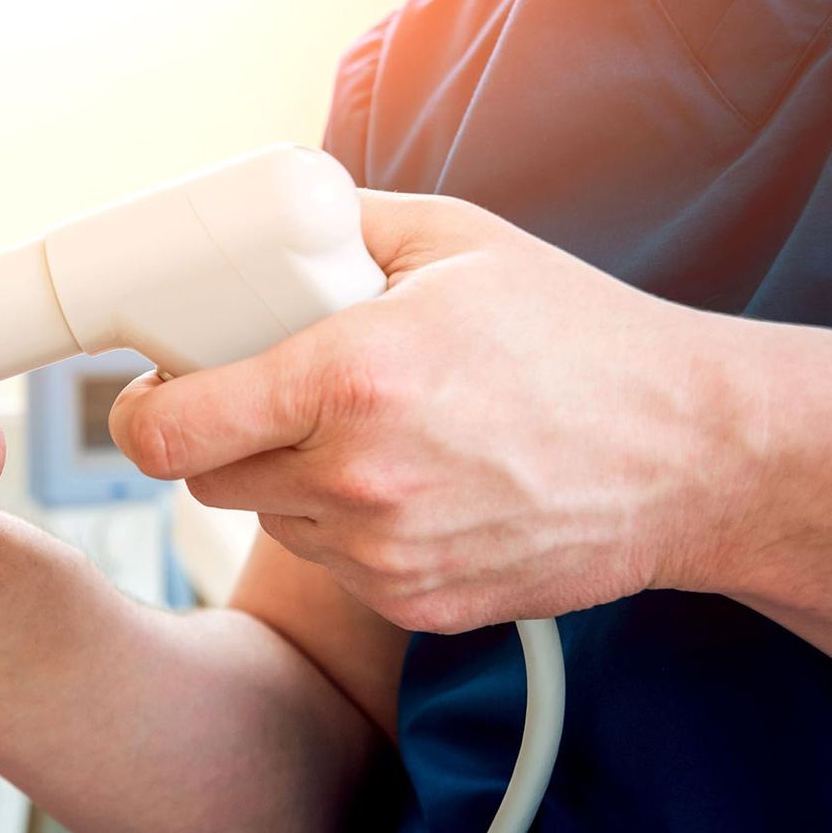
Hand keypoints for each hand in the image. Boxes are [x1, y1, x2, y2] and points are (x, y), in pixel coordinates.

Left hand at [109, 190, 755, 632]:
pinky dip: (350, 529)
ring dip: (291, 483)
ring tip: (372, 436)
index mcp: (349, 378)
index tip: (154, 397)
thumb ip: (337, 227)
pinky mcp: (414, 604)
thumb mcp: (453, 242)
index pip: (169, 431)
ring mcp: (385, 554)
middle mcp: (357, 478)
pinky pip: (333, 564)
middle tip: (270, 399)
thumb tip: (253, 229)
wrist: (689, 456)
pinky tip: (416, 486)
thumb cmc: (575, 340)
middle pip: (206, 479)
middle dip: (223, 438)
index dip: (142, 414)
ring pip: (271, 521)